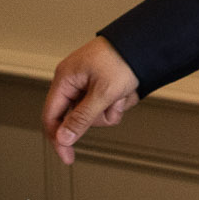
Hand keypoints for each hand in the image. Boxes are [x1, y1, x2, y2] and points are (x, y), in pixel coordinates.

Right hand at [41, 36, 139, 164]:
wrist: (147, 43)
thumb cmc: (123, 58)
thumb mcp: (102, 93)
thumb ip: (81, 118)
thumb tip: (63, 138)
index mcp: (65, 79)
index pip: (51, 116)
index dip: (58, 138)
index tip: (67, 156)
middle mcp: (74, 82)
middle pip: (75, 118)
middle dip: (96, 117)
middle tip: (111, 104)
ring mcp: (88, 84)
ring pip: (94, 115)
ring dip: (111, 109)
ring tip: (121, 93)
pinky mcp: (103, 86)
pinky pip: (106, 106)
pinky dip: (118, 103)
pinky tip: (126, 91)